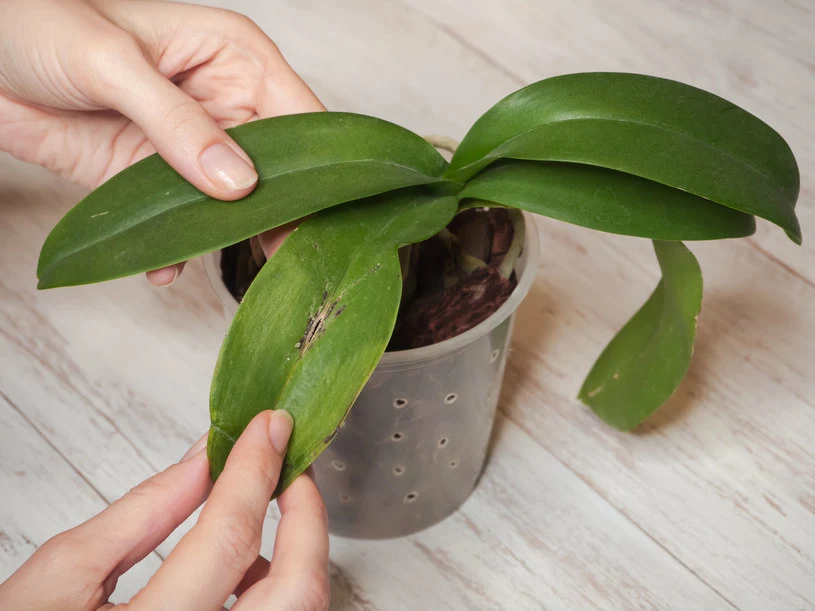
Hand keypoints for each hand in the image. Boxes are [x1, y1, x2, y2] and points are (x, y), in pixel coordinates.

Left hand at [0, 0, 322, 284]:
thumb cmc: (37, 24)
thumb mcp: (112, 63)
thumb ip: (178, 123)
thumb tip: (238, 183)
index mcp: (233, 59)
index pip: (300, 116)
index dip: (317, 165)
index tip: (322, 213)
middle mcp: (223, 105)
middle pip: (277, 170)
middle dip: (281, 213)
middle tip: (287, 257)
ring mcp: (190, 148)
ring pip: (234, 204)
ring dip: (230, 238)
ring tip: (234, 269)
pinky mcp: (154, 180)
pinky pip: (182, 224)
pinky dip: (176, 251)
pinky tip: (165, 268)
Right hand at [0, 411, 330, 609]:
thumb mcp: (62, 575)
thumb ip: (145, 512)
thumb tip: (207, 458)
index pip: (229, 537)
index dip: (256, 470)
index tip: (271, 427)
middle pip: (297, 589)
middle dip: (308, 516)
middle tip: (291, 470)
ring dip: (294, 555)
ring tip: (260, 513)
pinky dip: (273, 591)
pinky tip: (242, 571)